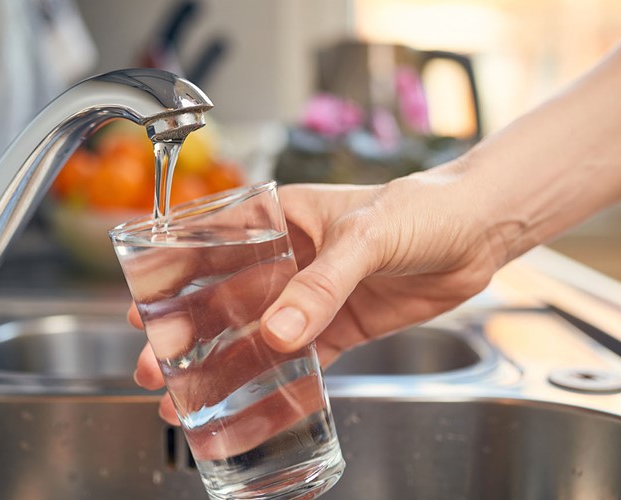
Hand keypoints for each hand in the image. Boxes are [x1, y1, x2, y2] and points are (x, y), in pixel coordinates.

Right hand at [131, 161, 505, 424]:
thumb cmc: (421, 208)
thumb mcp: (366, 236)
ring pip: (258, 333)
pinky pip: (302, 358)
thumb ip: (322, 283)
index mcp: (282, 219)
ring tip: (191, 395)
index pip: (214, 245)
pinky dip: (277, 380)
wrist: (477, 232)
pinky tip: (251, 401)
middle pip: (226, 298)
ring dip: (225, 363)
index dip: (174, 276)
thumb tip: (278, 331)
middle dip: (189, 332)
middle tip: (157, 365)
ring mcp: (313, 295)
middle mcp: (290, 258)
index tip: (144, 306)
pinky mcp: (340, 325)